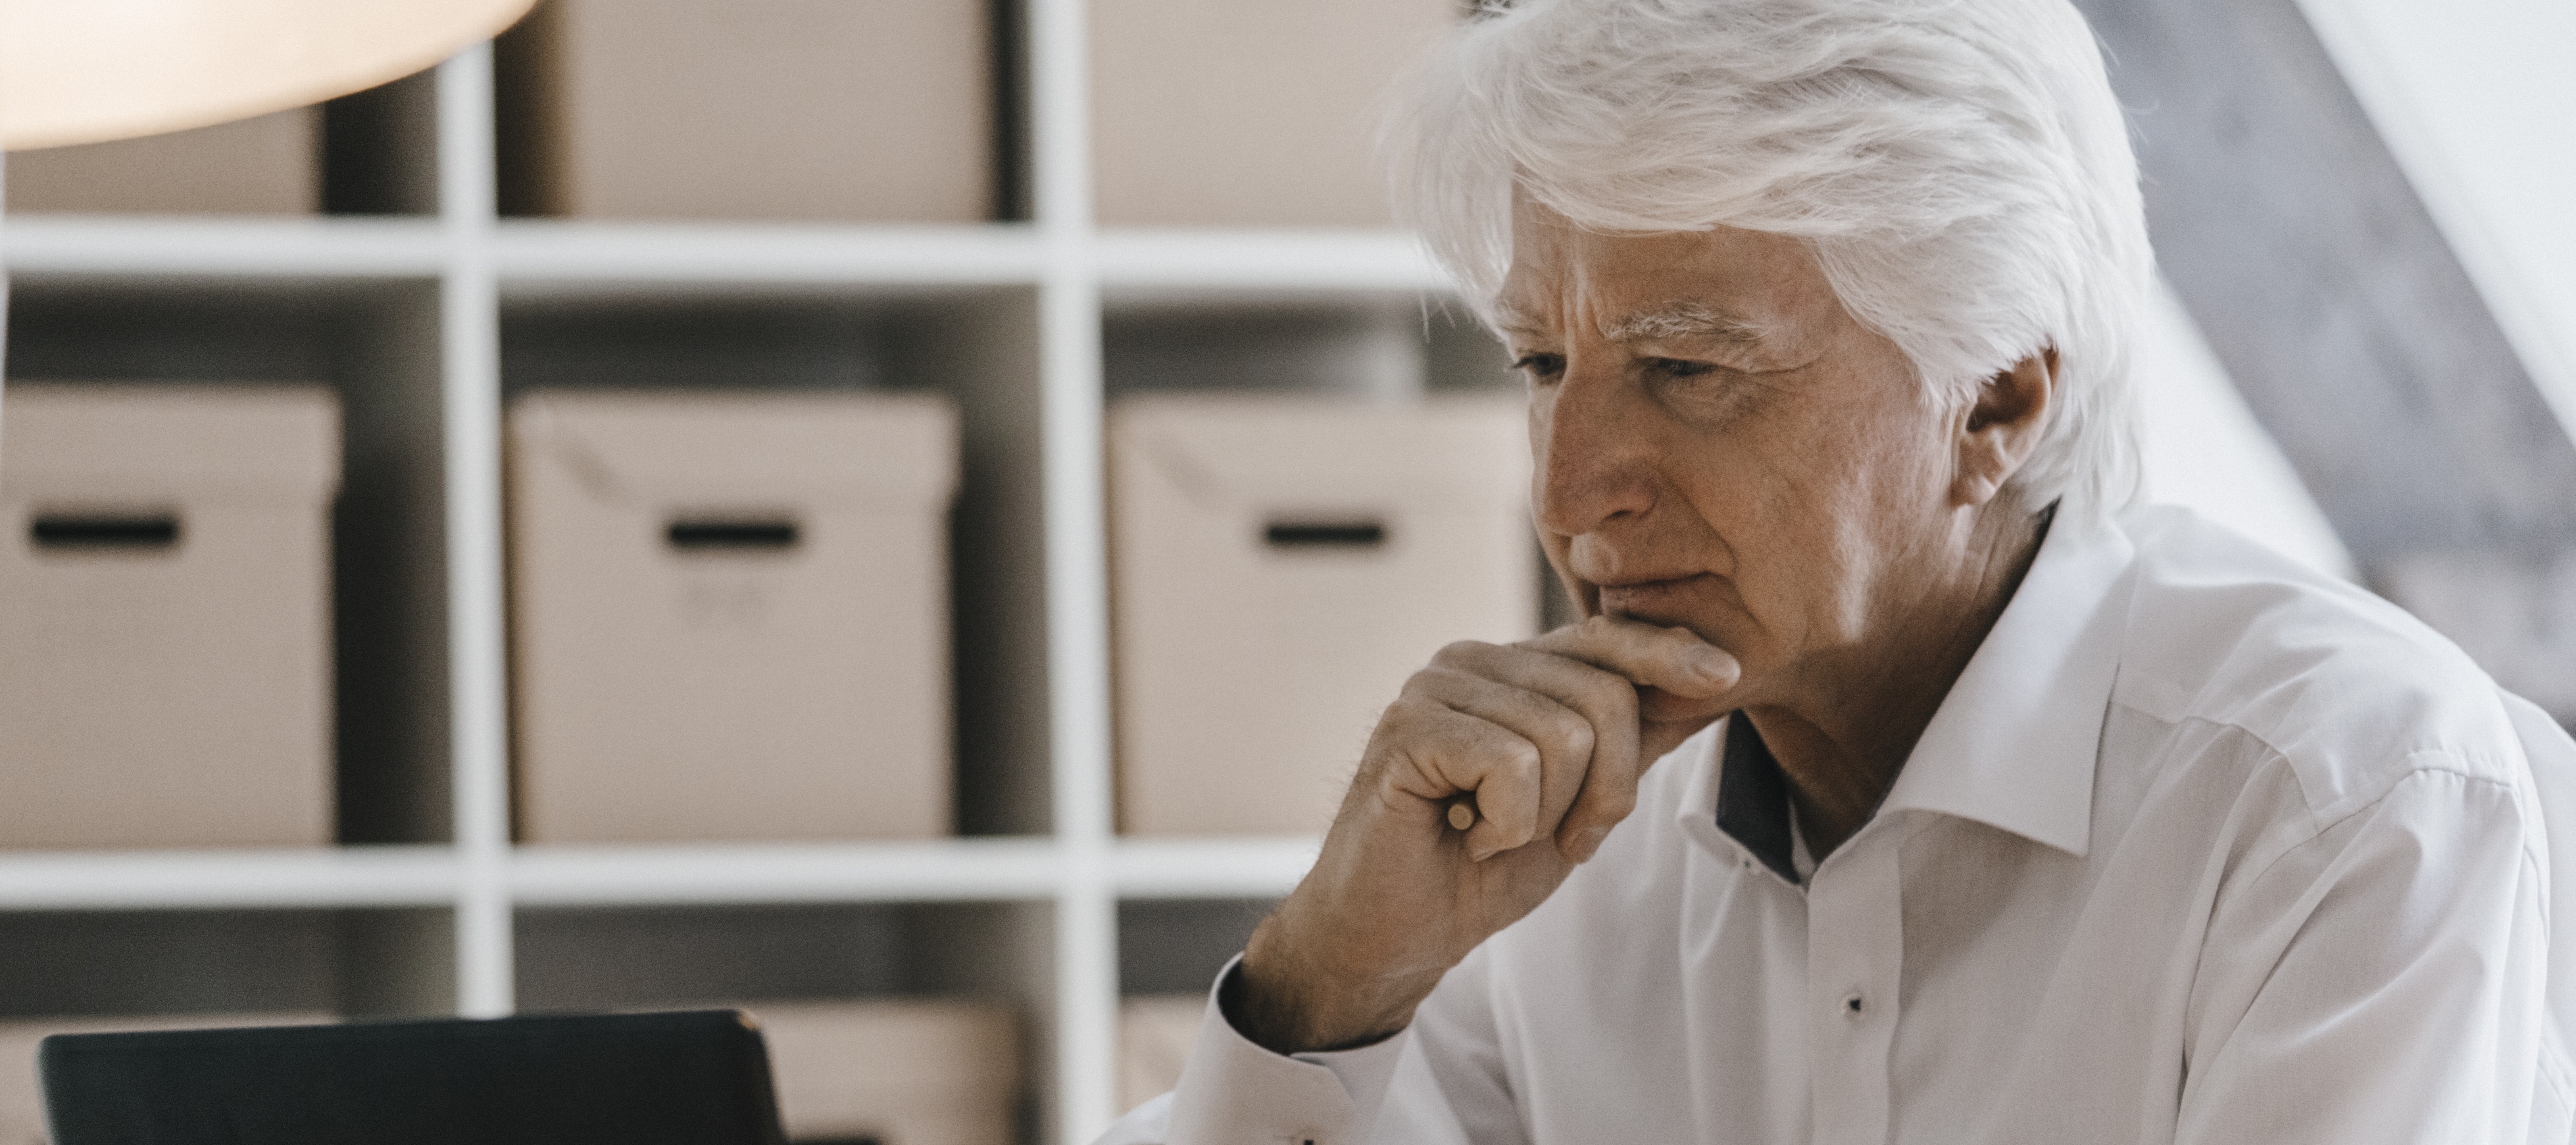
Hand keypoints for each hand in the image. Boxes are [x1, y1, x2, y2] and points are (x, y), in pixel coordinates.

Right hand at [1233, 616, 1738, 1052]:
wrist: (1394, 935)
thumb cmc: (1480, 870)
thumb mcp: (1576, 804)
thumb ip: (1627, 745)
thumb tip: (1708, 688)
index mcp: (1511, 668)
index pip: (1606, 640)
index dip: (1667, 655)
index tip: (1725, 677)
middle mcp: (1471, 661)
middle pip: (1603, 696)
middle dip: (1608, 788)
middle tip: (1564, 839)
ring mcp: (1435, 687)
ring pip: (1563, 735)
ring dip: (1548, 815)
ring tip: (1496, 835)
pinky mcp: (1408, 727)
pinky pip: (1512, 765)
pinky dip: (1505, 823)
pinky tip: (1466, 834)